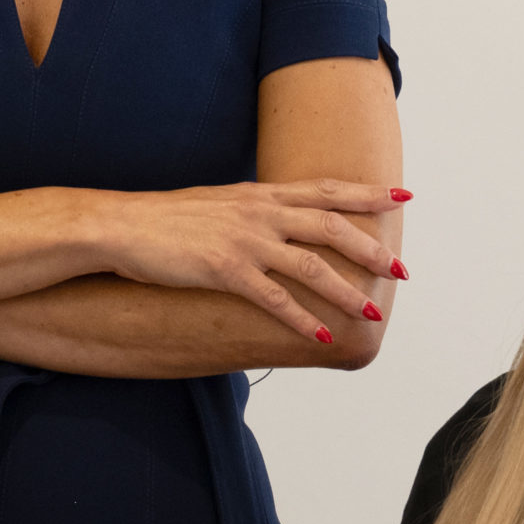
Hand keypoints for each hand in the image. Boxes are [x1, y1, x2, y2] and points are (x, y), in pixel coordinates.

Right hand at [102, 180, 410, 344]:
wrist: (120, 225)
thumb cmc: (166, 218)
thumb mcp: (219, 202)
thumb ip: (254, 210)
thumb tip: (280, 220)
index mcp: (259, 194)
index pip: (324, 189)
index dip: (366, 193)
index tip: (402, 196)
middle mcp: (258, 212)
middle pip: (330, 226)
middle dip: (370, 248)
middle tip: (401, 268)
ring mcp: (243, 240)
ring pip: (311, 265)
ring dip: (346, 290)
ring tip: (372, 311)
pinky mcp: (223, 269)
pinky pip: (273, 298)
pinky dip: (301, 318)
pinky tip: (321, 334)